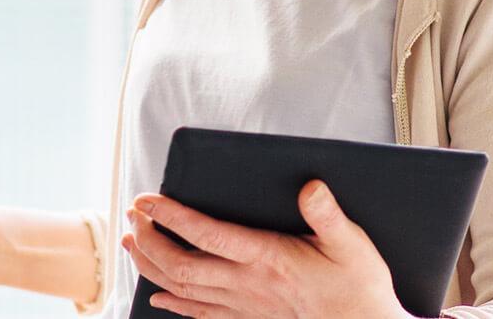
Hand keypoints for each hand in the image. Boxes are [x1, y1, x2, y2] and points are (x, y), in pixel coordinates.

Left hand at [123, 180, 407, 318]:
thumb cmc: (359, 287)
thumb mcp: (351, 243)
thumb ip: (327, 214)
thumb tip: (310, 187)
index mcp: (268, 258)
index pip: (207, 235)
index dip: (172, 216)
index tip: (147, 200)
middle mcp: (248, 283)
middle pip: (182, 264)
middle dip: (150, 240)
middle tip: (134, 217)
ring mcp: (245, 305)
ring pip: (184, 289)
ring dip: (152, 267)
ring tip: (133, 244)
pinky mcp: (249, 318)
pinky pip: (201, 314)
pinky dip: (175, 304)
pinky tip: (159, 296)